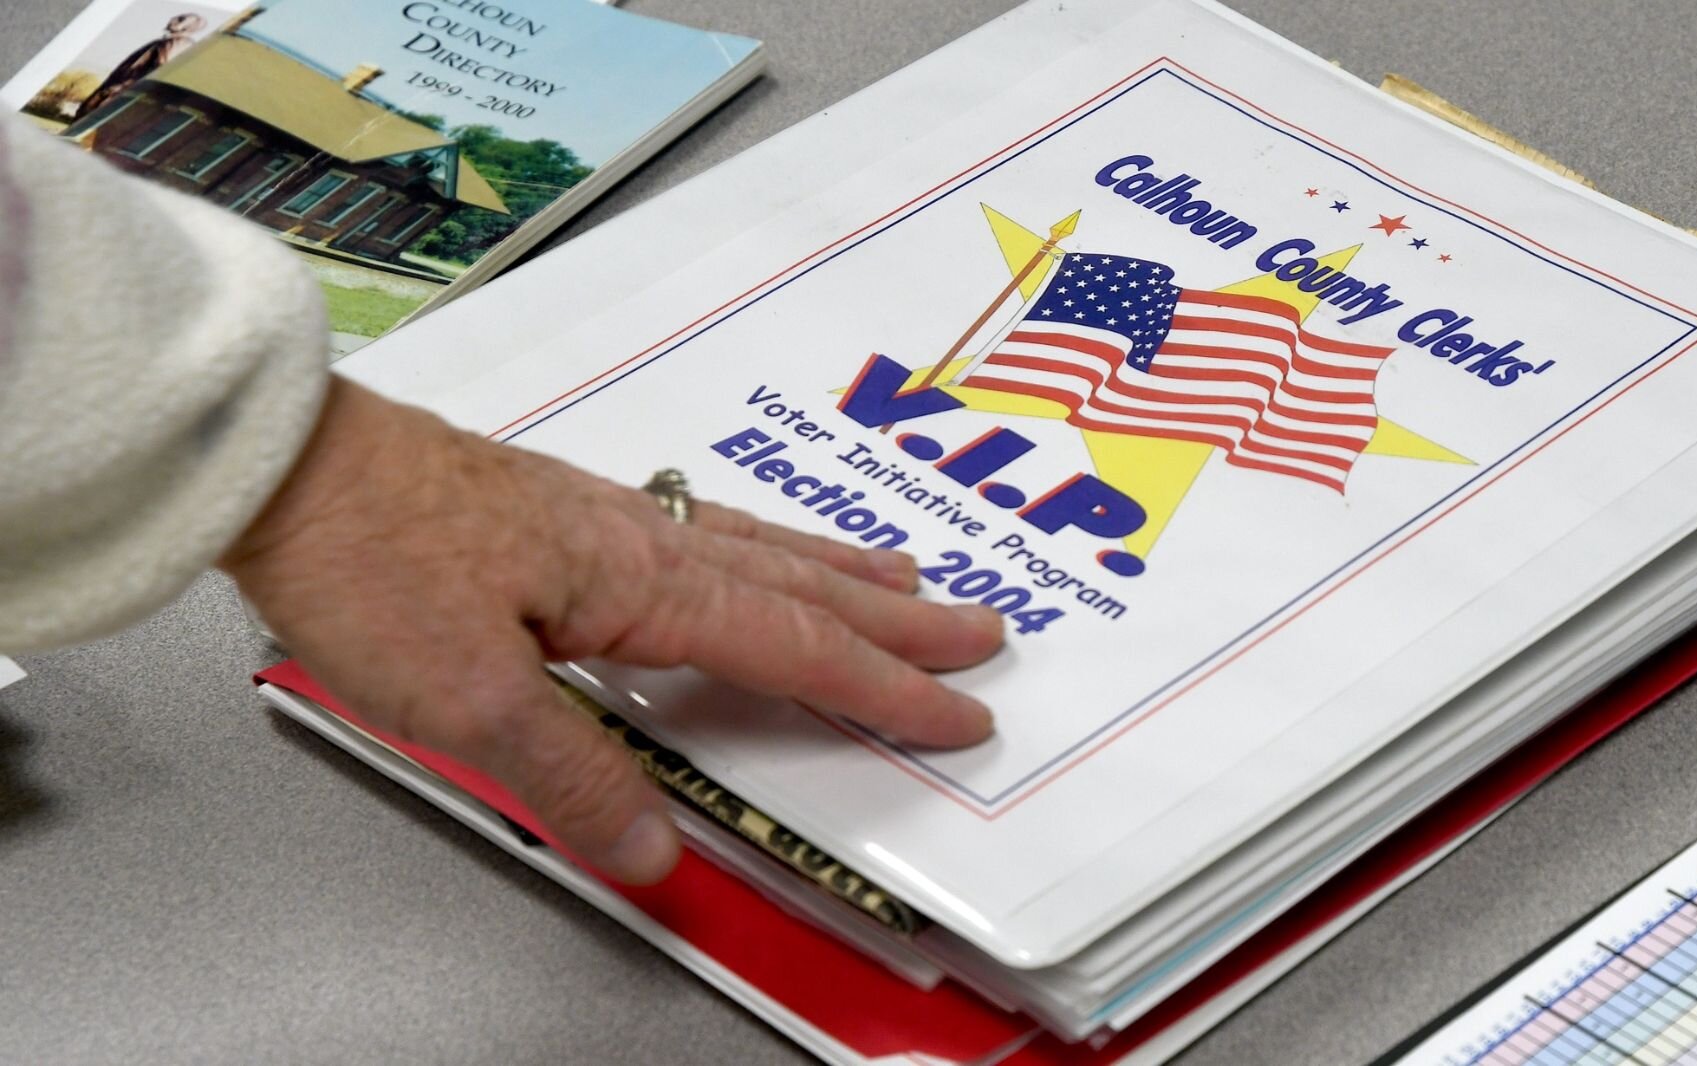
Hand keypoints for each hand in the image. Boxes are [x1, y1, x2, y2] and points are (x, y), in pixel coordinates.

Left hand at [221, 378, 1002, 884]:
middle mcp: (642, 538)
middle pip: (801, 581)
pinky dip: (768, 548)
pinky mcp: (564, 514)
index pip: (793, 643)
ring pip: (758, 546)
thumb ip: (574, 776)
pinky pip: (707, 532)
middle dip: (897, 616)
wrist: (284, 463)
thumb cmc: (368, 555)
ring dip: (844, 571)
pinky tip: (754, 554)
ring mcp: (607, 518)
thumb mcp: (468, 697)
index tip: (956, 710)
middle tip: (978, 628)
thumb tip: (654, 853)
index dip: (883, 685)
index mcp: (640, 580)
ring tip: (903, 580)